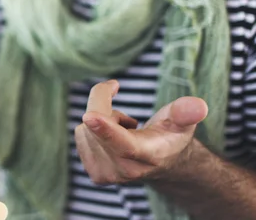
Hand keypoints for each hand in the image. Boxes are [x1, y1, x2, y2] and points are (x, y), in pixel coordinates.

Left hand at [75, 80, 208, 184]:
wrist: (163, 163)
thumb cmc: (170, 136)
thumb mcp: (182, 121)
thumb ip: (186, 112)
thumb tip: (198, 106)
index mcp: (149, 156)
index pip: (124, 143)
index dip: (105, 128)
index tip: (89, 116)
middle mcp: (126, 170)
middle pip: (96, 124)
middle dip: (105, 104)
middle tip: (128, 116)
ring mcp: (107, 175)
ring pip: (86, 127)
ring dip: (101, 119)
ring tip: (125, 131)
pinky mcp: (94, 173)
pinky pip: (80, 134)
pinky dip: (93, 129)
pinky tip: (112, 138)